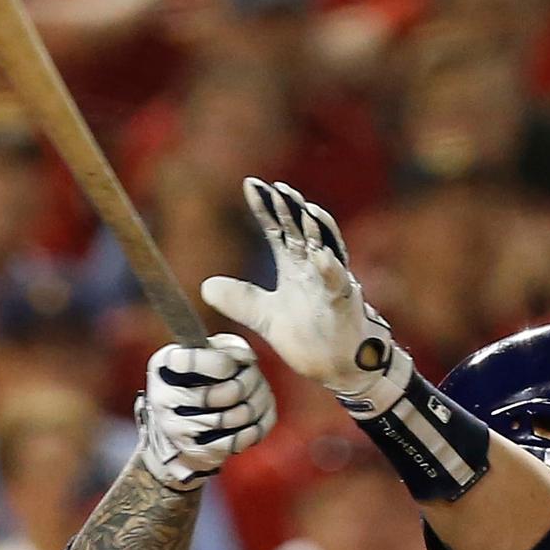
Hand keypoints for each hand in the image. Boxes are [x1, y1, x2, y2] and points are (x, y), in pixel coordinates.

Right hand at [133, 335, 275, 491]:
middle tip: (252, 375)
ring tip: (256, 394)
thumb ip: (225, 347)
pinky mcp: (197, 451)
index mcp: (163, 366)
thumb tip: (247, 360)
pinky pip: (240, 440)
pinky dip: (255, 427)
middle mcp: (165, 398)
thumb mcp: (204, 352)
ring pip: (239, 416)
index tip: (233, 364)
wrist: (177, 424)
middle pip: (230, 392)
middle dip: (251, 380)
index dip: (225, 362)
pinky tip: (253, 418)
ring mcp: (179, 429)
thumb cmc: (196, 381)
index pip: (197, 363)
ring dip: (257, 402)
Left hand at [199, 179, 406, 411]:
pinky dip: (331, 269)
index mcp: (293, 266)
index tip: (251, 184)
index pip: (277, 229)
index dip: (265, 208)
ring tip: (305, 209)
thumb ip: (239, 299)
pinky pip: (338, 283)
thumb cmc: (307, 334)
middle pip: (300, 231)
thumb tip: (206, 287)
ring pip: (325, 248)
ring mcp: (331, 282)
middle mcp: (313, 267)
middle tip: (278, 188)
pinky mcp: (343, 303)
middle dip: (290, 209)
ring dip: (316, 229)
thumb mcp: (264, 316)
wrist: (335, 365)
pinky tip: (321, 256)